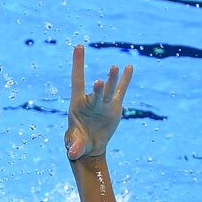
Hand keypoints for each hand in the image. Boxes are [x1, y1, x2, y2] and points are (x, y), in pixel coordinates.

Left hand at [65, 45, 131, 160]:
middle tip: (98, 82)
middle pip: (95, 91)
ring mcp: (103, 102)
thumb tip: (72, 154)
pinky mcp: (114, 106)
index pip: (77, 81)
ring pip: (109, 89)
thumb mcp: (76, 146)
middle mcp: (91, 100)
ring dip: (112, 79)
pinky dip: (125, 80)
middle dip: (97, 88)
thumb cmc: (79, 143)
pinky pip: (120, 91)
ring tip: (115, 68)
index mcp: (77, 105)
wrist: (91, 146)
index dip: (77, 64)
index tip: (78, 46)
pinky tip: (129, 68)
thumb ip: (74, 148)